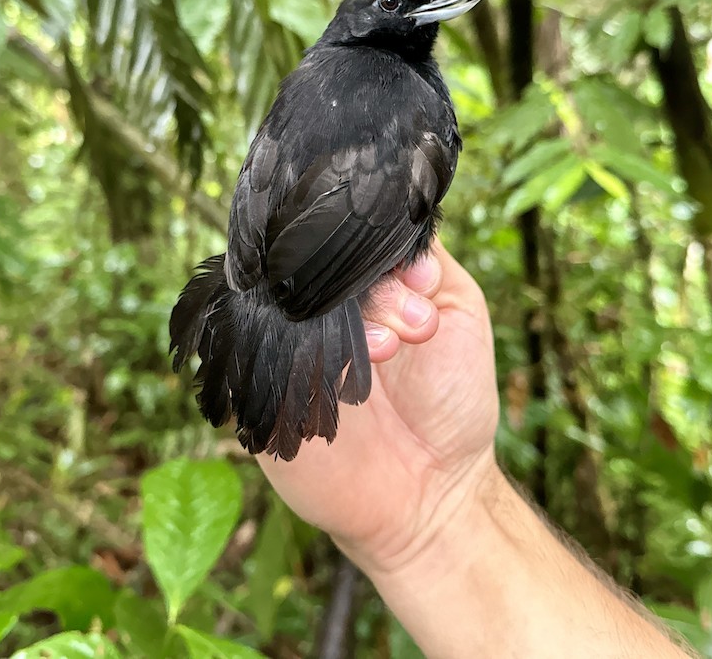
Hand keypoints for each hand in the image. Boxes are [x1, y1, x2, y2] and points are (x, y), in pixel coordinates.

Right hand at [256, 239, 498, 572]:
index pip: (346, 230)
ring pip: (286, 295)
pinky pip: (254, 345)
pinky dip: (303, 348)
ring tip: (391, 350)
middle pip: (314, 257)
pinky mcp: (260, 386)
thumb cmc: (450, 398)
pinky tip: (354, 366)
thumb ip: (425, 256)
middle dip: (369, 286)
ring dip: (345, 318)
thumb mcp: (457, 308)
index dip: (377, 243)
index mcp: (360, 279)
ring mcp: (286, 341)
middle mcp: (318, 304)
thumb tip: (393, 221)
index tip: (420, 279)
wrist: (432, 490)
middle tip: (416, 325)